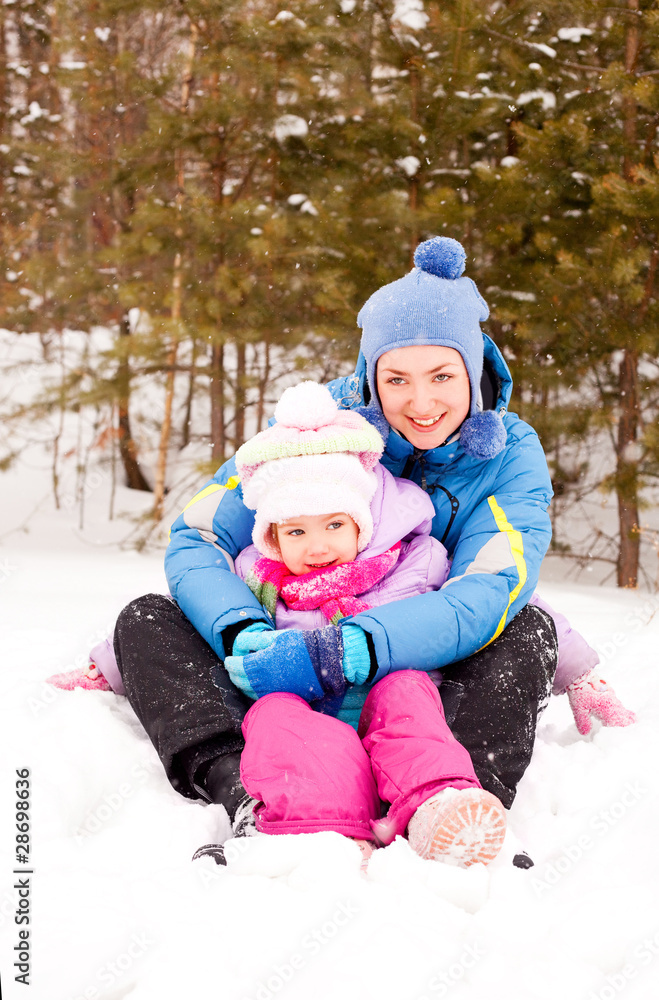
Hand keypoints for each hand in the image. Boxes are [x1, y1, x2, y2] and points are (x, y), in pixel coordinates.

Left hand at [225, 626, 345, 701]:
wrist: (323, 661)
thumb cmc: (300, 645)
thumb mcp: (275, 637)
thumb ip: (253, 640)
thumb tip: (239, 644)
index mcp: (259, 665)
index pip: (235, 666)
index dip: (230, 662)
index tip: (229, 659)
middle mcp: (262, 682)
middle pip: (239, 681)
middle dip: (234, 673)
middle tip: (233, 667)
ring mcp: (272, 692)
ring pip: (248, 691)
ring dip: (242, 683)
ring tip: (243, 675)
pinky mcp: (281, 697)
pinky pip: (260, 697)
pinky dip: (253, 691)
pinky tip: (257, 685)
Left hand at [567, 670, 635, 735]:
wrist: (579, 672)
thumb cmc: (579, 690)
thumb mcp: (579, 709)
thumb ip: (583, 722)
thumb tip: (586, 733)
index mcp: (607, 708)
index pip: (620, 722)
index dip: (621, 728)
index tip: (619, 733)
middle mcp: (612, 702)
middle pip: (623, 715)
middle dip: (624, 722)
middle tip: (627, 727)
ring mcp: (611, 695)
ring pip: (620, 708)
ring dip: (621, 715)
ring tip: (622, 721)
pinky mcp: (607, 690)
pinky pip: (615, 701)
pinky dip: (616, 708)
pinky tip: (611, 710)